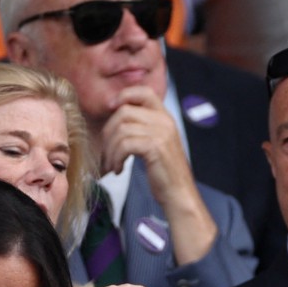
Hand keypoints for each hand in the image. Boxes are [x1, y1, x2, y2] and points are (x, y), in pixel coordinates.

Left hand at [99, 86, 216, 264]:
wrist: (179, 194)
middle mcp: (165, 121)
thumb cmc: (164, 173)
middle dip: (108, 132)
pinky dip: (116, 158)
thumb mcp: (155, 144)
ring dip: (110, 149)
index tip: (110, 108)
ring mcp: (161, 133)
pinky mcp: (155, 147)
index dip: (124, 95)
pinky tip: (119, 169)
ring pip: (121, 129)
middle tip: (108, 152)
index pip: (144, 92)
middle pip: (124, 112)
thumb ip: (142, 128)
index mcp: (165, 118)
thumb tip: (113, 117)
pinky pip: (124, 144)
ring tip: (113, 164)